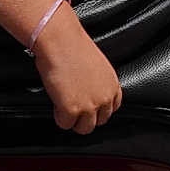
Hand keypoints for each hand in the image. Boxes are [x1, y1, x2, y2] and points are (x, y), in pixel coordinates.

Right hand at [31, 9, 122, 133]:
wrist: (62, 42)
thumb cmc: (75, 47)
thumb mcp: (97, 67)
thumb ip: (98, 83)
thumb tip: (90, 92)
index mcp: (113, 85)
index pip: (112, 108)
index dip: (98, 109)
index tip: (88, 107)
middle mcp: (105, 97)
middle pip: (99, 121)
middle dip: (86, 117)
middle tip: (73, 108)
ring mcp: (90, 105)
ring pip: (84, 128)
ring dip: (73, 121)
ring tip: (64, 108)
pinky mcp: (72, 110)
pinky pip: (65, 124)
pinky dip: (59, 117)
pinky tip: (56, 104)